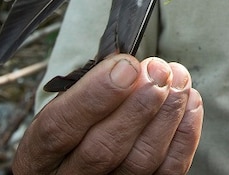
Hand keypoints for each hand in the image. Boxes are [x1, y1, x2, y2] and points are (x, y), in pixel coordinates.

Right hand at [12, 54, 202, 174]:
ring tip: (179, 81)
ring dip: (166, 116)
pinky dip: (184, 137)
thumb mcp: (67, 105)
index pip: (59, 127)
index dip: (95, 95)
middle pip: (103, 149)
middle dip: (138, 105)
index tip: (127, 66)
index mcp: (39, 155)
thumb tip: (127, 64)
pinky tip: (190, 104)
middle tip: (160, 71)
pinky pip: (167, 172)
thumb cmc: (77, 126)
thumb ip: (91, 87)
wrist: (84, 164)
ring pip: (139, 162)